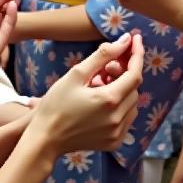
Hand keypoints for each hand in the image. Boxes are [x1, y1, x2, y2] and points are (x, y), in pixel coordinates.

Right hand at [31, 33, 142, 153]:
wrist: (45, 139)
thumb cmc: (56, 104)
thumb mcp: (76, 74)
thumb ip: (103, 55)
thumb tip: (125, 40)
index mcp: (109, 100)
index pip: (135, 73)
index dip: (137, 54)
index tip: (135, 39)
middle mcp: (118, 118)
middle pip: (133, 88)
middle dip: (124, 73)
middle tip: (106, 67)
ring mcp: (117, 133)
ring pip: (132, 104)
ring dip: (123, 90)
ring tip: (100, 85)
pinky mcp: (114, 142)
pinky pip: (127, 119)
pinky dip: (121, 107)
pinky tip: (103, 102)